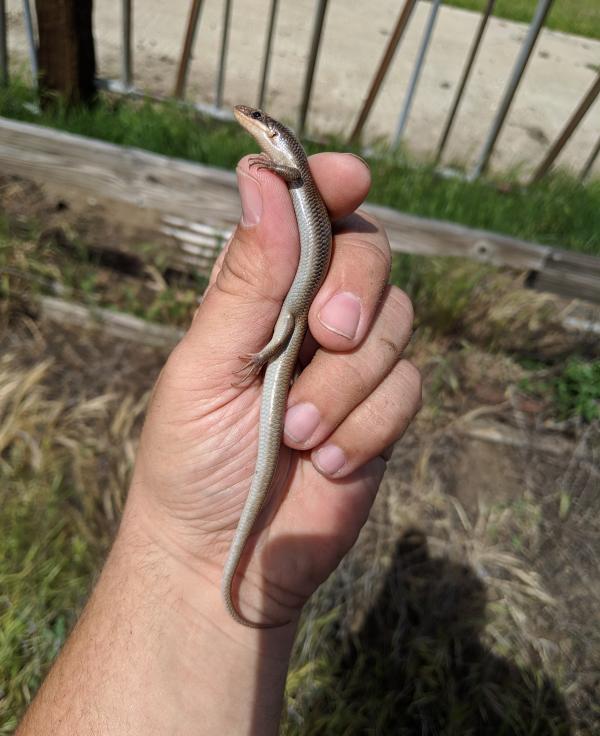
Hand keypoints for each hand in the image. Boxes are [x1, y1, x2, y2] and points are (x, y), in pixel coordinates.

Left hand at [126, 152, 420, 628]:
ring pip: (396, 324)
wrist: (224, 553)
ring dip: (348, 382)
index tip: (350, 178)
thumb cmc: (193, 459)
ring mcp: (351, 365)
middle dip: (355, 289)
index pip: (306, 217)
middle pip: (370, 253)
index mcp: (258, 293)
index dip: (330, 187)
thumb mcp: (206, 366)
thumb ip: (246, 281)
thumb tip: (262, 176)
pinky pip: (410, 388)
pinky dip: (369, 425)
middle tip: (326, 334)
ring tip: (296, 432)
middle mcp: (310, 318)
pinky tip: (327, 461)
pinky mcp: (382, 413)